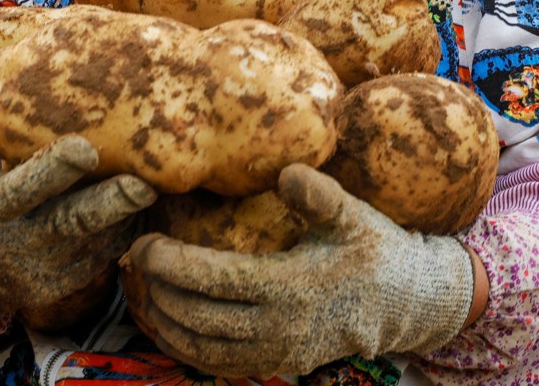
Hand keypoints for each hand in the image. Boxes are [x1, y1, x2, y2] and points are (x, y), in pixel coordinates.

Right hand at [0, 51, 155, 326]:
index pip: (24, 188)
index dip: (55, 170)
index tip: (86, 148)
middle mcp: (16, 243)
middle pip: (71, 222)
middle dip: (111, 204)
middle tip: (146, 183)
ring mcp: (41, 271)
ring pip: (97, 240)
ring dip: (128, 212)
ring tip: (156, 179)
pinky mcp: (62, 288)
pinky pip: (104, 256)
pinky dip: (126, 229)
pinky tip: (142, 202)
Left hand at [123, 163, 473, 377]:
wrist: (405, 302)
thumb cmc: (374, 248)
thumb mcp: (353, 214)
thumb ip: (318, 195)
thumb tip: (286, 172)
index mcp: (292, 287)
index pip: (215, 280)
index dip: (173, 265)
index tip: (144, 244)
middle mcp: (280, 327)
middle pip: (200, 317)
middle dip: (158, 291)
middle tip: (133, 260)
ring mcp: (278, 353)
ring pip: (204, 349)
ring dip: (165, 323)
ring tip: (140, 292)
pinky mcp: (278, 365)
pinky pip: (221, 366)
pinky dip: (187, 349)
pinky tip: (168, 326)